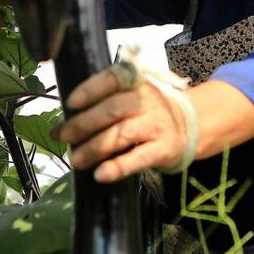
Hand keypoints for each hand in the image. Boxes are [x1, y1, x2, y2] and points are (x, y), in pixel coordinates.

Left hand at [52, 68, 190, 182]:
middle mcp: (148, 101)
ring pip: (122, 134)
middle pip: (112, 109)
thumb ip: (105, 101)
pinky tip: (100, 175)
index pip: (113, 78)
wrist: (190, 125)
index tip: (71, 103)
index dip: (90, 89)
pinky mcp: (164, 149)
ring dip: (94, 148)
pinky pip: (138, 158)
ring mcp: (157, 125)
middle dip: (82, 124)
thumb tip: (66, 120)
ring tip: (75, 160)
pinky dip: (118, 167)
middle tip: (62, 136)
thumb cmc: (148, 110)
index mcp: (136, 82)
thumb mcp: (132, 94)